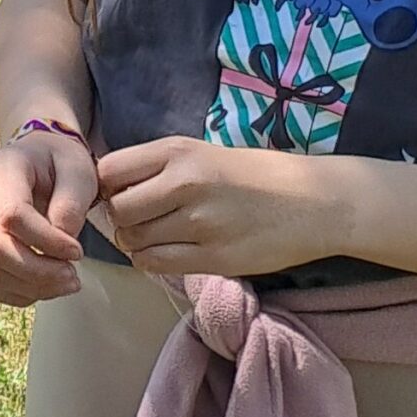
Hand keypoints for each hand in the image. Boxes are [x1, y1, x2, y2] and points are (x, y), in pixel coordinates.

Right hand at [0, 129, 99, 305]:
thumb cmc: (61, 165)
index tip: (77, 251)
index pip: (11, 214)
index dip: (47, 241)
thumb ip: (72, 203)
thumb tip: (60, 240)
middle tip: (73, 275)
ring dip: (34, 286)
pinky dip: (23, 293)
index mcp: (0, 167)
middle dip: (37, 271)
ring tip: (67, 279)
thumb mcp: (77, 171)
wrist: (43, 163)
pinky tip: (48, 281)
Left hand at [97, 136, 352, 280]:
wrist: (312, 201)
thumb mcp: (199, 152)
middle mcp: (184, 184)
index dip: (103, 186)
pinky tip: (163, 252)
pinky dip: (150, 261)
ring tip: (151, 237)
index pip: (109, 170)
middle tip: (133, 221)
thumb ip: (155, 166)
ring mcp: (201, 223)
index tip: (113, 193)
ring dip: (134, 243)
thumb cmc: (251, 173)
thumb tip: (108, 186)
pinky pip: (158, 264)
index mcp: (177, 151)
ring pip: (135, 240)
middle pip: (118, 210)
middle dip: (118, 219)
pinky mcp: (216, 258)